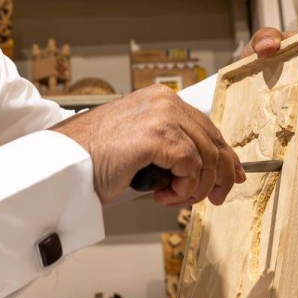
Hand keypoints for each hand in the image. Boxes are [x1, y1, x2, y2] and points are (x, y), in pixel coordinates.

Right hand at [52, 85, 244, 207]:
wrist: (65, 164)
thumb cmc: (95, 159)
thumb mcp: (142, 146)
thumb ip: (171, 147)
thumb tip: (204, 170)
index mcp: (161, 99)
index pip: (207, 126)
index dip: (225, 156)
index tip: (233, 176)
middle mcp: (165, 101)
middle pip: (214, 141)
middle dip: (217, 176)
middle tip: (213, 199)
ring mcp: (162, 115)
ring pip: (206, 157)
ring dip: (193, 188)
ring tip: (172, 198)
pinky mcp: (158, 135)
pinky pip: (190, 168)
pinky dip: (182, 189)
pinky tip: (161, 194)